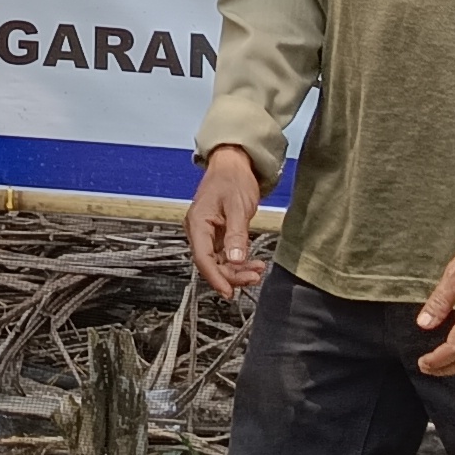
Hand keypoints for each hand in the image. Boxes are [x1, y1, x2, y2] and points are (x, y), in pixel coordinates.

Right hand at [186, 145, 269, 299]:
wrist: (233, 163)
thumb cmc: (231, 178)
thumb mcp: (237, 206)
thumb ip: (236, 235)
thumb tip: (235, 259)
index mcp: (197, 223)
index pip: (203, 258)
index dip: (215, 278)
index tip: (228, 291)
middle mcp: (199, 230)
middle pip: (211, 264)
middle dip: (232, 274)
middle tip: (253, 277)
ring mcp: (208, 233)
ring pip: (219, 262)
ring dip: (237, 270)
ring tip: (257, 270)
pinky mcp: (218, 234)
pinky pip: (225, 255)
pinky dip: (239, 261)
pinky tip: (253, 263)